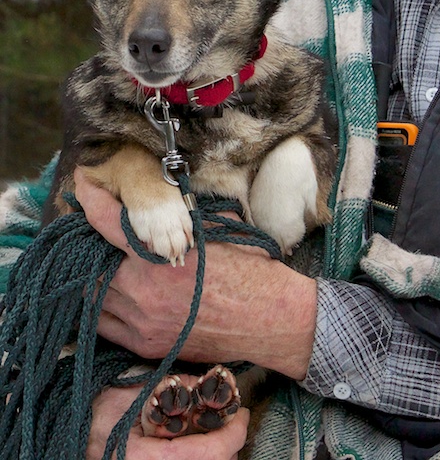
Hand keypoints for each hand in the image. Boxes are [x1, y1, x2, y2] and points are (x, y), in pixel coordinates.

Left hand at [74, 169, 316, 378]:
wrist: (267, 316)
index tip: (82, 185)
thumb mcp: (215, 226)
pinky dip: (100, 305)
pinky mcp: (146, 344)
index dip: (89, 198)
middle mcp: (142, 289)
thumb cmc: (247, 267)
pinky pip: (103, 324)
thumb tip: (163, 191)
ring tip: (99, 259)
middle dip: (86, 239)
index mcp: (158, 254)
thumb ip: (181, 212)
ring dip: (90, 273)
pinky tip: (108, 292)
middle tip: (90, 226)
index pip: (106, 221)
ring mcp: (141, 321)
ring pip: (91, 294)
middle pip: (89, 260)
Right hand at [87, 378, 249, 459]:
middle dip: (229, 444)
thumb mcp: (135, 390)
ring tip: (217, 430)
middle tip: (234, 420)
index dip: (232, 435)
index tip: (242, 414)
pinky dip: (202, 457)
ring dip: (217, 453)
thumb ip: (172, 387)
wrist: (74, 429)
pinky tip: (199, 442)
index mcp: (144, 458)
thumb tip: (211, 383)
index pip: (206, 455)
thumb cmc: (98, 409)